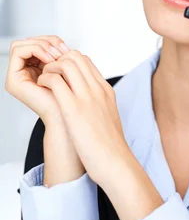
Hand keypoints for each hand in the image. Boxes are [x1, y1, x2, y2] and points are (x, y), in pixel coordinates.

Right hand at [4, 35, 69, 120]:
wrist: (69, 117)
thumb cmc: (71, 97)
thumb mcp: (67, 69)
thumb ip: (60, 55)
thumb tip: (59, 41)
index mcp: (36, 69)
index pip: (37, 43)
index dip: (52, 41)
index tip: (67, 49)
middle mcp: (24, 72)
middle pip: (28, 41)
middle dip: (47, 42)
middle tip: (62, 51)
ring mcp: (17, 77)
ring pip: (22, 44)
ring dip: (42, 45)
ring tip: (57, 56)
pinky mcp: (13, 80)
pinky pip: (18, 51)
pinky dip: (36, 50)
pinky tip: (50, 60)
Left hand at [36, 49, 130, 185]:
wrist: (116, 163)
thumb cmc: (110, 148)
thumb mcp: (109, 119)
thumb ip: (99, 106)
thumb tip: (88, 105)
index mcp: (106, 91)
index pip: (86, 61)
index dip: (68, 62)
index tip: (59, 75)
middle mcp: (98, 89)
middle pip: (75, 56)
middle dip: (57, 60)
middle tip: (49, 76)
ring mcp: (87, 97)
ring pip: (65, 63)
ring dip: (49, 68)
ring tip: (44, 82)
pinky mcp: (74, 109)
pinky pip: (55, 81)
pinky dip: (45, 80)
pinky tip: (42, 90)